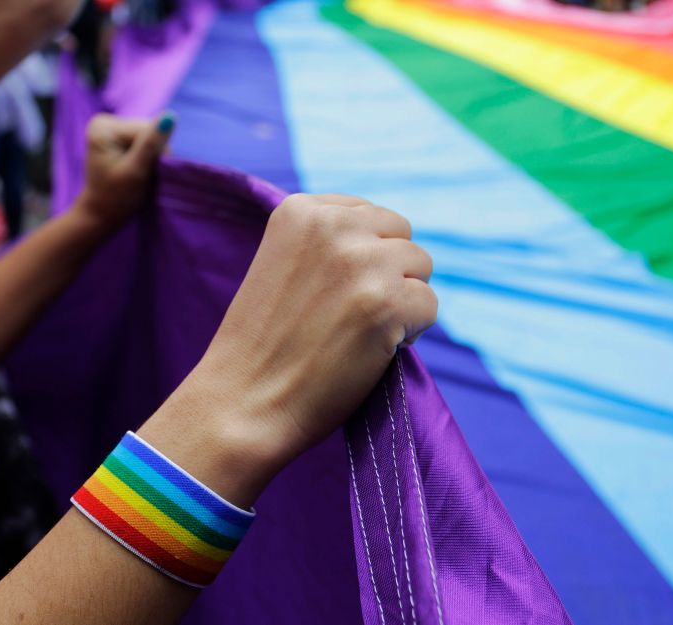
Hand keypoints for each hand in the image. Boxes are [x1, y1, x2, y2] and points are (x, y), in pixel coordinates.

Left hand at [75, 112, 173, 231]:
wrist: (102, 214)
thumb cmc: (117, 197)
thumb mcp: (136, 171)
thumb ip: (152, 143)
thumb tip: (170, 115)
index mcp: (104, 127)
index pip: (147, 129)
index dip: (156, 151)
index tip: (145, 172)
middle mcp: (106, 122)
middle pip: (148, 130)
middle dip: (153, 153)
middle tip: (143, 175)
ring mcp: (112, 129)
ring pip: (150, 136)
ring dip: (152, 156)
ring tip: (141, 173)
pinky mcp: (119, 138)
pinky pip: (145, 141)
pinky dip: (148, 157)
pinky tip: (140, 168)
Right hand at [149, 194, 436, 498]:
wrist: (243, 403)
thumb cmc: (265, 344)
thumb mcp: (285, 263)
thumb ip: (330, 242)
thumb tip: (392, 240)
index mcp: (301, 209)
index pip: (371, 215)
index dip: (365, 257)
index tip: (334, 291)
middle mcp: (334, 226)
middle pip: (402, 235)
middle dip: (391, 273)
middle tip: (352, 314)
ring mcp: (362, 263)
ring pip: (422, 267)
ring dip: (403, 301)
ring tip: (360, 331)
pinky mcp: (387, 303)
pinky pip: (429, 305)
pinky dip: (412, 331)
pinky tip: (374, 349)